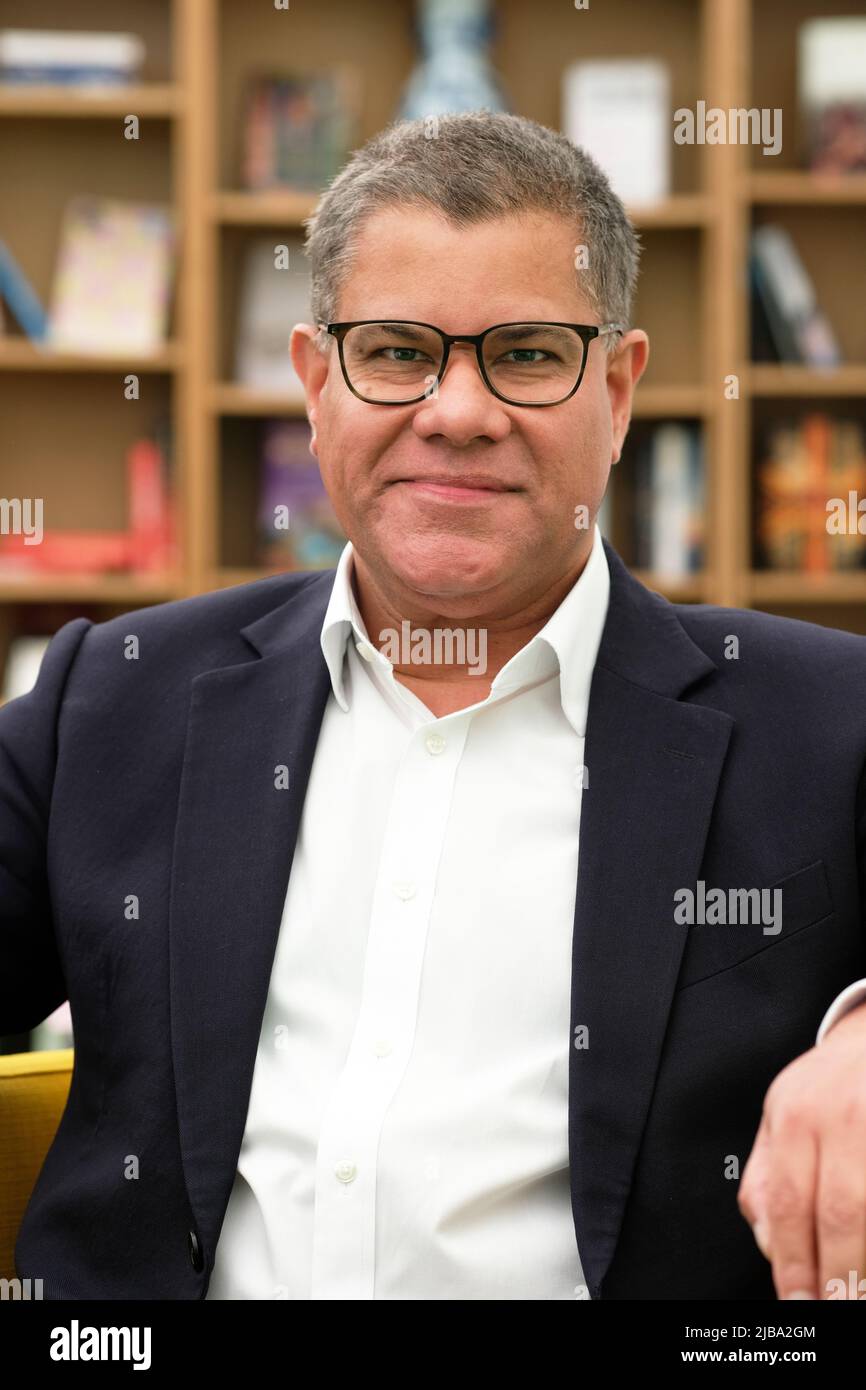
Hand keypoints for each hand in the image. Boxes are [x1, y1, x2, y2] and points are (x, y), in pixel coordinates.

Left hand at [738, 1002, 865, 1298]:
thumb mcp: (783, 1113)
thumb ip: (768, 1176)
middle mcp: (842, 1116)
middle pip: (841, 1211)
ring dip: (865, 1261)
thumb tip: (769, 1244)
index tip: (797, 1302)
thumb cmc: (831, 1085)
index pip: (789, 1202)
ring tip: (857, 1292)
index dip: (793, 1263)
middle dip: (839, 1274)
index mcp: (796, 1114)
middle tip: (836, 1308)